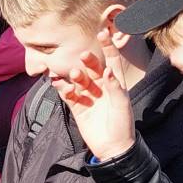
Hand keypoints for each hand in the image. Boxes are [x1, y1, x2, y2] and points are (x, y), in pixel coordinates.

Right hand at [52, 27, 136, 161]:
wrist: (112, 149)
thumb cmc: (123, 126)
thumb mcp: (122, 105)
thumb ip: (114, 87)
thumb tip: (107, 70)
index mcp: (115, 84)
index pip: (111, 61)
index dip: (108, 47)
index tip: (102, 33)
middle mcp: (101, 87)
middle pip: (93, 69)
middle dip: (88, 61)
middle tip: (83, 57)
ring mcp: (88, 97)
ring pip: (79, 80)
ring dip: (75, 76)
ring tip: (74, 76)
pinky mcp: (77, 107)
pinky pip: (68, 94)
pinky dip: (63, 88)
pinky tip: (60, 84)